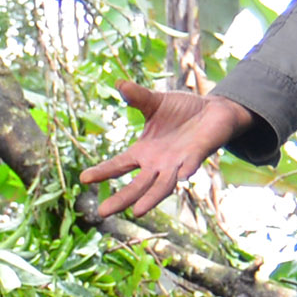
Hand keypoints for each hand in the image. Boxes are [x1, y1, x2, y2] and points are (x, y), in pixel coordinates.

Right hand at [85, 82, 251, 220]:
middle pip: (137, 185)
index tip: (84, 179)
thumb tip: (119, 84)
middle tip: (102, 213)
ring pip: (162, 185)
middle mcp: (159, 163)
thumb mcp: (155, 102)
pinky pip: (191, 164)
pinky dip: (186, 169)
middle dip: (121, 198)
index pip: (120, 164)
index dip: (103, 172)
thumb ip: (138, 97)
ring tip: (137, 212)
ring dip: (151, 198)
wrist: (213, 111)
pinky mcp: (197, 154)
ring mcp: (178, 162)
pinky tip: (182, 176)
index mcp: (145, 152)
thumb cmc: (182, 111)